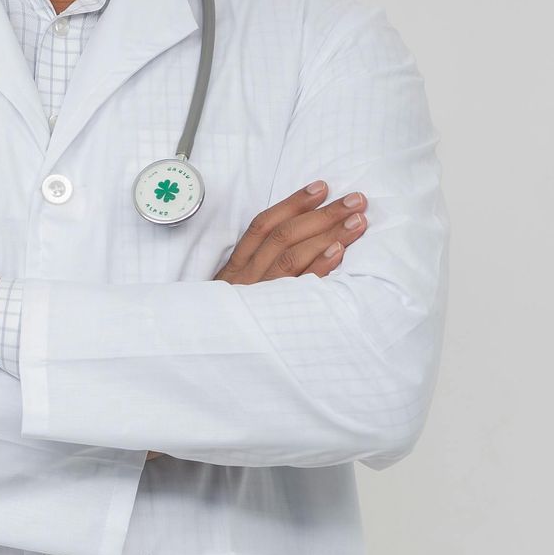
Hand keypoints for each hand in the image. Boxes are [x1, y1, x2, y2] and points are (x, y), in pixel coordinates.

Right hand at [147, 180, 367, 464]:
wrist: (195, 368)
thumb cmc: (221, 331)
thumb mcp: (230, 298)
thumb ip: (252, 276)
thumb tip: (288, 252)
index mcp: (234, 269)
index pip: (263, 225)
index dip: (292, 203)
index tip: (320, 186)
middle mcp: (245, 278)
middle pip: (284, 235)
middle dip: (322, 213)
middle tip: (355, 198)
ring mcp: (257, 296)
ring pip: (293, 254)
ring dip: (329, 234)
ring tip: (358, 220)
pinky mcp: (269, 317)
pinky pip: (296, 287)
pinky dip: (319, 267)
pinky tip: (340, 253)